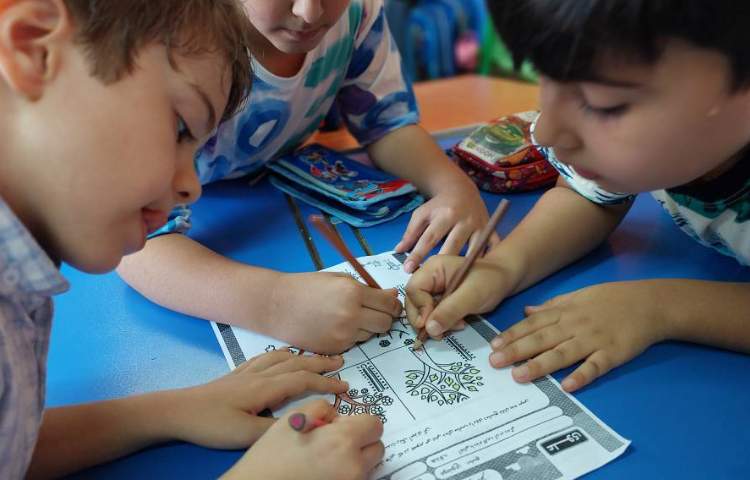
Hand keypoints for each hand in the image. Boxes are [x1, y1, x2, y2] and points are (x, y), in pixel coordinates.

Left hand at [167, 350, 347, 448]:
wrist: (178, 410)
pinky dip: (282, 354)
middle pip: (296, 363)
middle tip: (341, 362)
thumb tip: (302, 422)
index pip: (303, 380)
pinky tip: (283, 355)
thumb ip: (276, 429)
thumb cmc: (211, 423)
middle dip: (320, 362)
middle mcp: (259, 375)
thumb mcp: (245, 434)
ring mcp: (247, 372)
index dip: (326, 383)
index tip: (344, 388)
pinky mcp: (236, 374)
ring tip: (318, 355)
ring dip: (303, 355)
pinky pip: (265, 358)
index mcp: (265, 388)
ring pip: (282, 357)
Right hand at [226, 400, 383, 479]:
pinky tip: (323, 471)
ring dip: (355, 458)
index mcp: (343, 441)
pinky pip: (356, 479)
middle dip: (361, 441)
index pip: (375, 424)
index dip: (360, 421)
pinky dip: (346, 473)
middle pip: (377, 447)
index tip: (343, 425)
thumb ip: (323, 408)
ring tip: (325, 458)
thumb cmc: (271, 455)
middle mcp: (353, 466)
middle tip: (335, 441)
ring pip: (367, 466)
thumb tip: (338, 417)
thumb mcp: (294, 417)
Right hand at [268, 272, 402, 353]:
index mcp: (353, 293)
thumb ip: (367, 289)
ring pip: (372, 334)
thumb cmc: (308, 287)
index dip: (393, 303)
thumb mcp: (339, 279)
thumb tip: (393, 296)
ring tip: (349, 316)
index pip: (389, 303)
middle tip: (375, 311)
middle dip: (385, 317)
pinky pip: (355, 342)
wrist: (277, 305)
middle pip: (385, 323)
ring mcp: (343, 335)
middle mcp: (351, 316)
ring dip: (368, 326)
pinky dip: (352, 335)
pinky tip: (336, 325)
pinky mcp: (335, 348)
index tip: (391, 303)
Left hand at [395, 181, 494, 272]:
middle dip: (442, 264)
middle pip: (453, 246)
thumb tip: (399, 251)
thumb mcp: (422, 214)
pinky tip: (482, 274)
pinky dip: (489, 258)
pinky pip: (493, 246)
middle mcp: (464, 220)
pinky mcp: (490, 229)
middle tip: (432, 282)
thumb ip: (411, 233)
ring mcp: (480, 225)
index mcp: (445, 215)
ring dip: (467, 266)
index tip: (408, 269)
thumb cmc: (439, 205)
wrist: (461, 189)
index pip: (430, 237)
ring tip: (457, 283)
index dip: (418, 254)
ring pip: (474, 249)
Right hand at [405, 254, 515, 337]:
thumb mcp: (472, 295)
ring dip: (435, 324)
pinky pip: (432, 315)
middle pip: (413, 302)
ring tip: (457, 326)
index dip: (419, 308)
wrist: (506, 279)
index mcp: (432, 268)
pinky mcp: (440, 300)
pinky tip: (458, 324)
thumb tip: (428, 329)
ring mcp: (434, 289)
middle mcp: (429, 278)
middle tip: (441, 332)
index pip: (413, 290)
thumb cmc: (490, 281)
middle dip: (425, 319)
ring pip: (422, 311)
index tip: (431, 324)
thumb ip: (450, 310)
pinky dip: (442, 323)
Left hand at [489, 281, 668, 391]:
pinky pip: (595, 366)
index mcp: (565, 311)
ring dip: (540, 365)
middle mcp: (575, 325)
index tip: (493, 345)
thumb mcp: (578, 296)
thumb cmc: (611, 299)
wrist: (649, 303)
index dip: (513, 334)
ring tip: (519, 375)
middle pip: (542, 338)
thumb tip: (526, 311)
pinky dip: (582, 376)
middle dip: (517, 350)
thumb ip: (551, 306)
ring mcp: (594, 340)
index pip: (533, 324)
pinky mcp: (613, 354)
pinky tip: (567, 386)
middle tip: (495, 362)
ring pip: (562, 353)